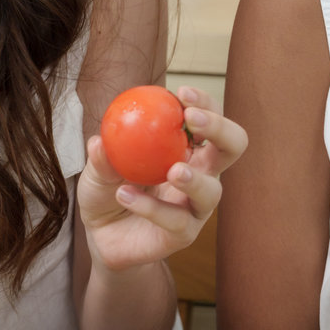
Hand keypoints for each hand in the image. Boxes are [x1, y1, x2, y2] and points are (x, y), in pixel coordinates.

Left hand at [78, 85, 247, 272]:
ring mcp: (196, 206)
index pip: (209, 117)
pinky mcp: (184, 235)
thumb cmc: (107, 190)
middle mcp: (202, 174)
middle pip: (232, 146)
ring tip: (173, 170)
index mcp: (187, 148)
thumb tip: (99, 140)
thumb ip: (101, 156)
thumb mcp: (97, 169)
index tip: (181, 93)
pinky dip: (150, 207)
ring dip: (195, 178)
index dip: (204, 102)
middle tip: (192, 119)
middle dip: (220, 128)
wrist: (102, 236)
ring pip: (212, 190)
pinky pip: (175, 220)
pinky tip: (124, 195)